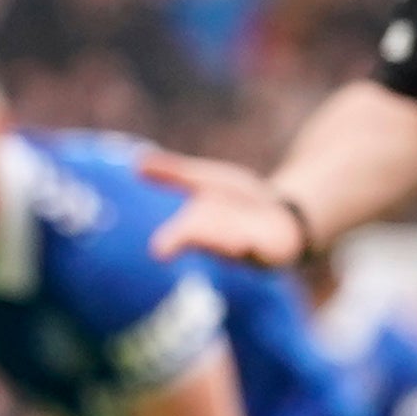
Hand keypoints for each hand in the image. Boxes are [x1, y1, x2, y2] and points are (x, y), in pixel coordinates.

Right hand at [135, 148, 309, 270]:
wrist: (280, 215)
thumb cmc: (237, 200)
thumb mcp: (207, 179)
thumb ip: (175, 173)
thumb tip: (136, 161)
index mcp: (198, 225)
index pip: (181, 233)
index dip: (171, 241)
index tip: (157, 251)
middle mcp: (218, 241)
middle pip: (205, 238)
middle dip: (196, 236)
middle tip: (186, 237)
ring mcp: (244, 249)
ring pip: (232, 247)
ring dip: (225, 242)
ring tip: (223, 238)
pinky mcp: (270, 253)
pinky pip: (261, 253)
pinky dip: (254, 248)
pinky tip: (246, 243)